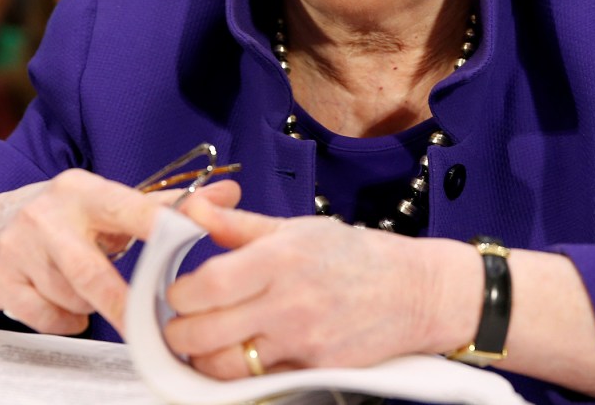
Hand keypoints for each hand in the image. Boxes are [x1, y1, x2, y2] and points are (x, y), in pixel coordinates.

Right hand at [0, 169, 241, 336]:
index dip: (159, 225)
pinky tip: (64, 302)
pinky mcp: (0, 279)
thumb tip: (230, 193)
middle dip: (122, 303)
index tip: (190, 238)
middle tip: (149, 326)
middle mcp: (46, 214)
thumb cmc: (69, 218)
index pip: (127, 208)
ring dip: (90, 304)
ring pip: (72, 298)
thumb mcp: (110, 204)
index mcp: (82, 190)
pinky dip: (64, 320)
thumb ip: (169, 205)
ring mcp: (17, 247)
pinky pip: (46, 317)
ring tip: (88, 287)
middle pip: (92, 272)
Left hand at [163, 198, 463, 377]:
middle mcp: (289, 302)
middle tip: (182, 323)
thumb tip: (191, 212)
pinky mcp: (316, 370)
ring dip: (204, 360)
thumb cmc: (355, 255)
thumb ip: (239, 226)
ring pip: (225, 368)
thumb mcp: (297, 228)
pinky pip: (260, 382)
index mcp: (280, 259)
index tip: (180, 293)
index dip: (179, 295)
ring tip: (206, 345)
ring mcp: (303, 342)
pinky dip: (241, 375)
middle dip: (179, 333)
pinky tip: (241, 357)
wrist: (415, 291)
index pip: (206, 286)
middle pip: (203, 334)